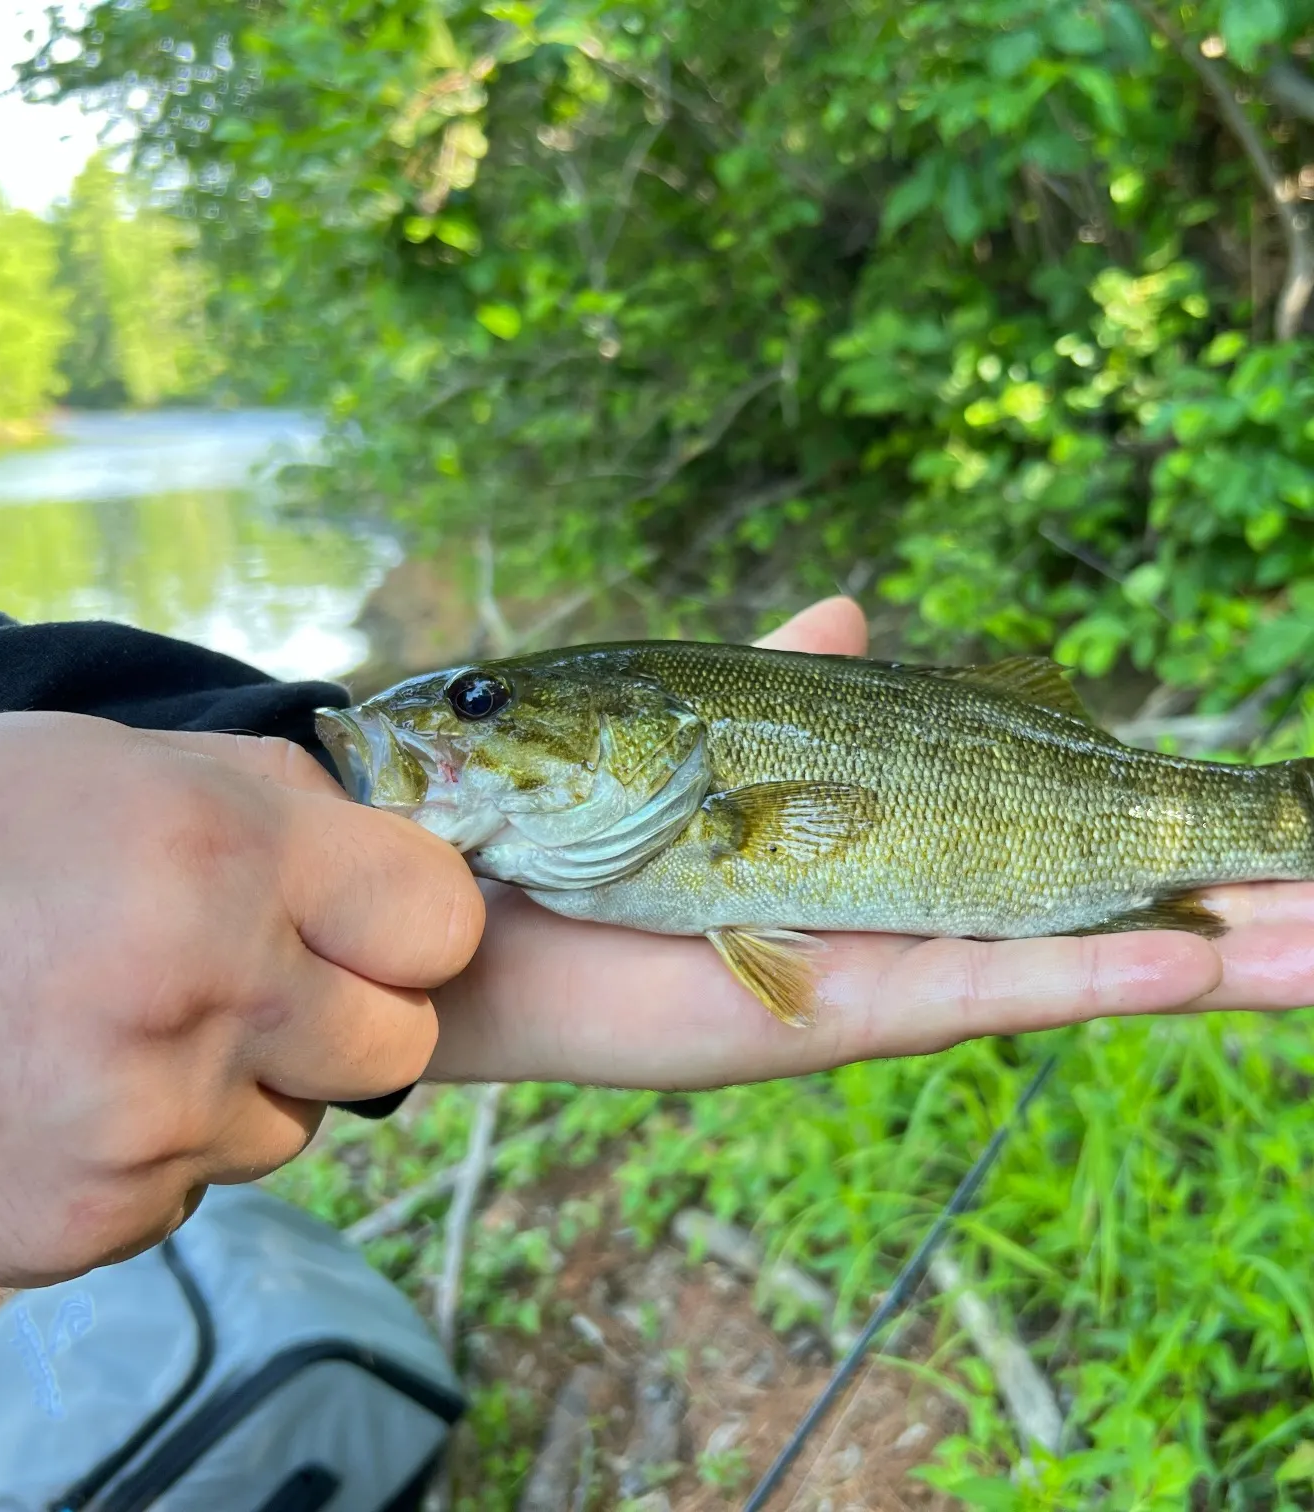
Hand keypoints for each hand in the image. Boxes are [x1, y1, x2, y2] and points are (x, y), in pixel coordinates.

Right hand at [0, 712, 481, 1284]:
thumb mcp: (92, 760)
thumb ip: (259, 796)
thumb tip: (371, 830)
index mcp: (217, 852)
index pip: (440, 915)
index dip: (414, 917)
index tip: (377, 918)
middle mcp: (208, 992)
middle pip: (398, 1039)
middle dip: (350, 1010)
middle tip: (256, 978)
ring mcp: (155, 1123)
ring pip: (298, 1122)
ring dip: (245, 1082)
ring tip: (119, 1029)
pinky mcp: (101, 1222)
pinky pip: (199, 1185)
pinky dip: (158, 1149)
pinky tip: (62, 1094)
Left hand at [426, 597, 1268, 1088]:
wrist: (461, 897)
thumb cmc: (573, 816)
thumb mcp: (699, 726)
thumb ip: (784, 674)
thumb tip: (848, 608)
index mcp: (880, 839)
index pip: (1054, 836)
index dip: (1166, 835)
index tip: (1278, 829)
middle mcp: (900, 909)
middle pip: (1098, 910)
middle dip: (1230, 904)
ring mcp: (877, 963)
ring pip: (1076, 960)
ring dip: (1214, 950)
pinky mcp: (830, 1005)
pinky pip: (983, 990)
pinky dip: (1092, 977)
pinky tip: (1204, 957)